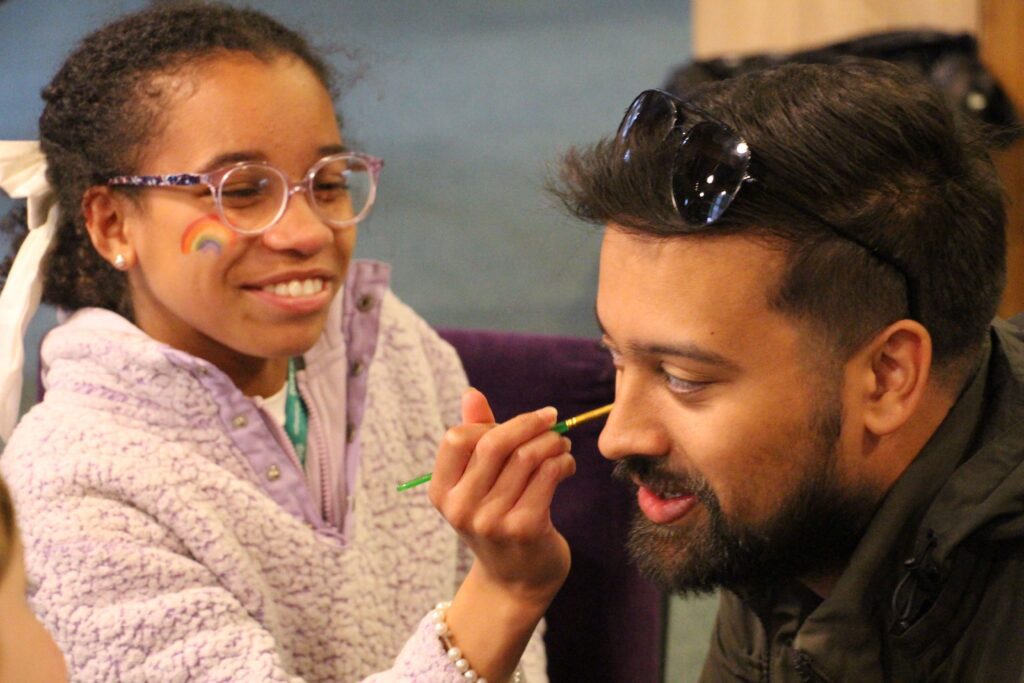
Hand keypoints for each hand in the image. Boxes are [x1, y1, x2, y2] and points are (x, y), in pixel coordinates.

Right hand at [429, 388, 574, 607]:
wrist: (516, 581)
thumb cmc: (497, 519)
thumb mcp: (477, 483)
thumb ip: (475, 437)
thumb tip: (471, 394)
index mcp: (441, 492)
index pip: (457, 437)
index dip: (490, 423)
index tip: (516, 423)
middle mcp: (461, 507)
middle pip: (495, 443)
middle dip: (529, 423)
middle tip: (551, 418)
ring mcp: (492, 520)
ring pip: (527, 456)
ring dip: (552, 441)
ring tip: (561, 443)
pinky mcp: (525, 528)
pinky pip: (548, 475)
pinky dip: (563, 461)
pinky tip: (566, 465)